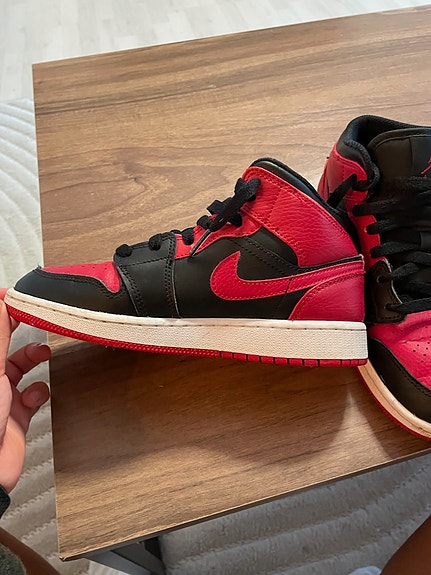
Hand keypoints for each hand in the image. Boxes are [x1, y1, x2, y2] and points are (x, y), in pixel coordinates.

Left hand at [0, 288, 50, 492]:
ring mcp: (2, 396)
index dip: (5, 311)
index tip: (18, 296)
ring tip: (44, 354)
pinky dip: (40, 391)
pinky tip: (37, 393)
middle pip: (6, 344)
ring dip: (35, 359)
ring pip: (23, 366)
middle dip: (22, 332)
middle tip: (38, 318)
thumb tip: (0, 302)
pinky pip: (34, 394)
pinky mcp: (17, 414)